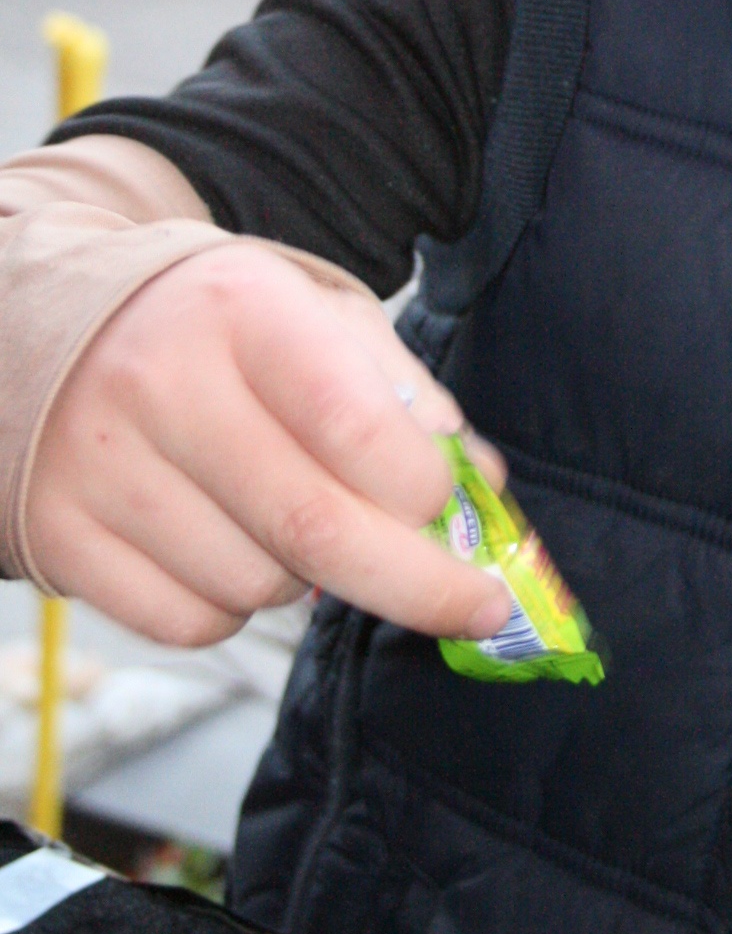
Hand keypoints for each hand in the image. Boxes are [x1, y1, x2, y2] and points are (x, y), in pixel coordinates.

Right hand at [32, 242, 514, 648]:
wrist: (50, 324)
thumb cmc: (216, 326)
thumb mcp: (314, 315)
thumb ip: (404, 392)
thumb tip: (479, 485)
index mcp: (240, 309)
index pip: (358, 427)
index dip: (426, 489)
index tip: (455, 511)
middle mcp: (159, 383)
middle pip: (315, 529)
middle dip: (418, 586)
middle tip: (477, 608)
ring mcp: (99, 467)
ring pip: (258, 589)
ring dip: (309, 584)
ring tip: (289, 521)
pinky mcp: (58, 537)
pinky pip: (190, 624)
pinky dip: (233, 611)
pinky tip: (227, 547)